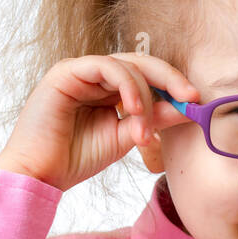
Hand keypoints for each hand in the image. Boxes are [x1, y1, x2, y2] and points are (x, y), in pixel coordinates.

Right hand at [0, 52, 198, 191]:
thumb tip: (186, 108)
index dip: (173, 85)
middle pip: (142, 64)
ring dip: (145, 95)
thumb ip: (153, 120)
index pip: (148, 77)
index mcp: (109, 89)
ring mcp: (80, 70)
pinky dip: (126, 86)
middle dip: (170, 79)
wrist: (41, 174)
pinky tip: (134, 110)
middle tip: (191, 97)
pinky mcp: (67, 71)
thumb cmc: (76, 158)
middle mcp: (95, 76)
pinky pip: (105, 67)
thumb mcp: (125, 137)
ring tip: (145, 126)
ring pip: (127, 65)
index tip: (196, 103)